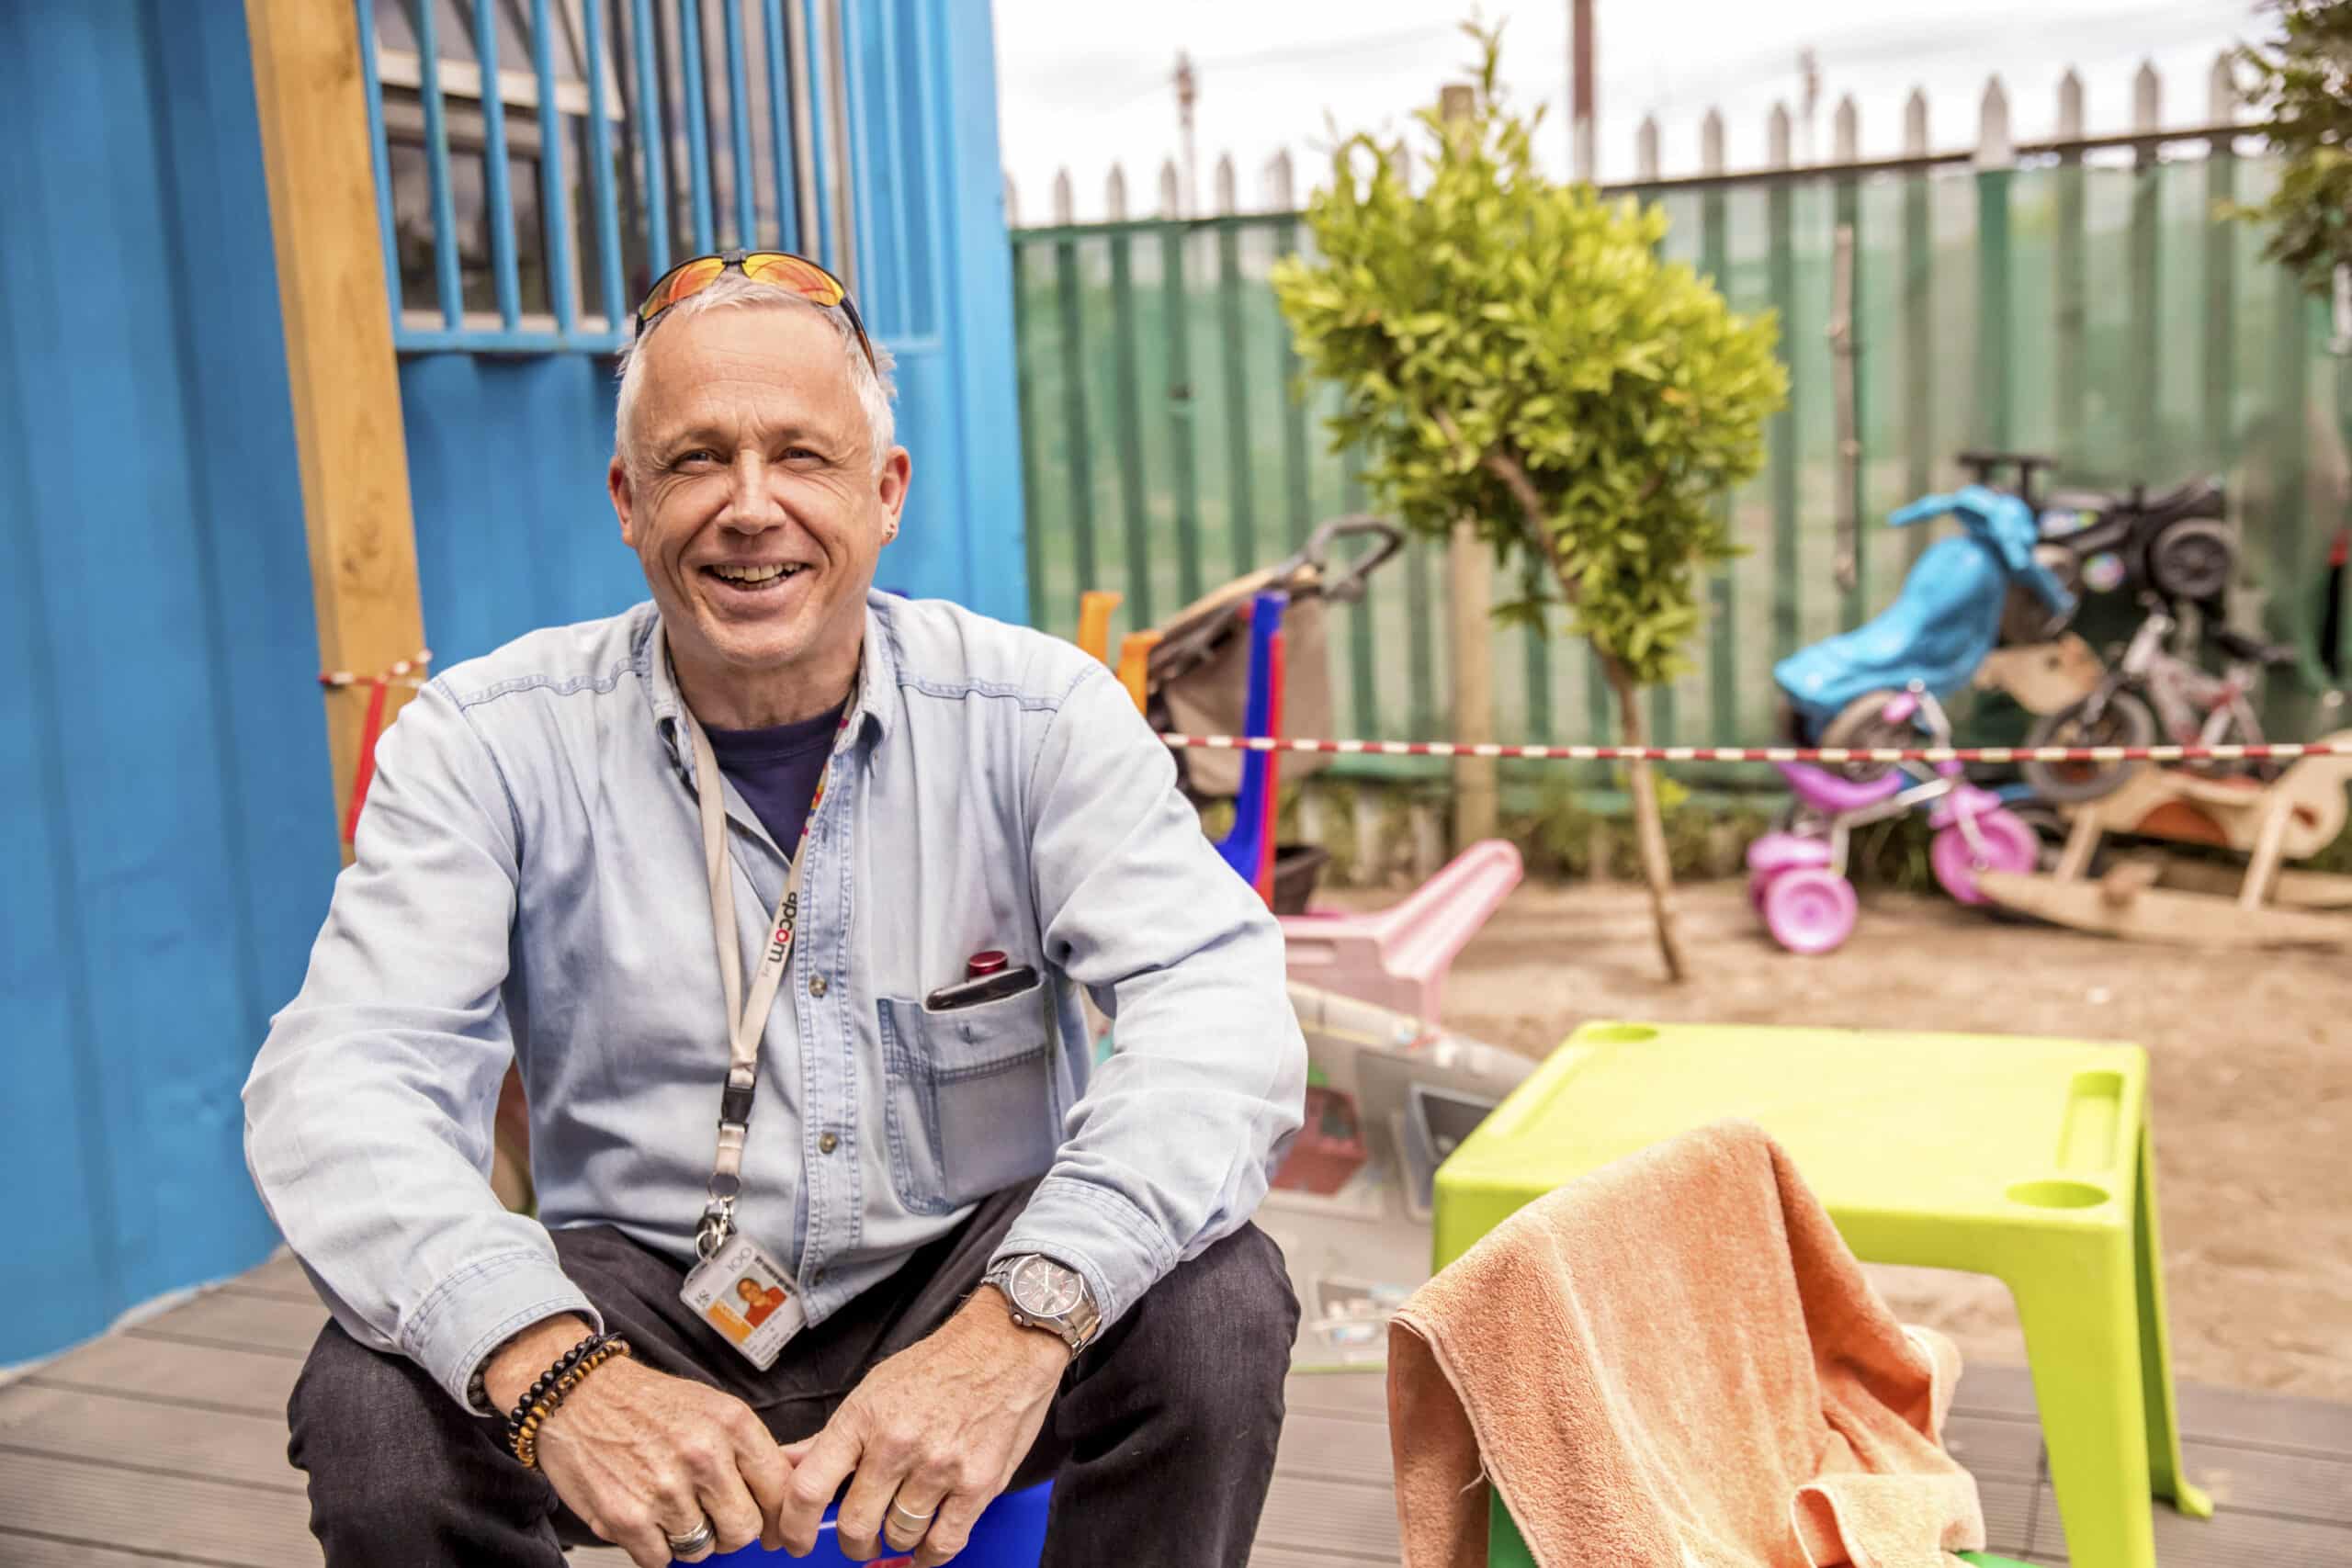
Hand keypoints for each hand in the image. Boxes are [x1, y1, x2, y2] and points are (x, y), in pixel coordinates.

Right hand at [485, 1316, 786, 1566]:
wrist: (576, 1394)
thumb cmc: (644, 1403)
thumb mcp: (710, 1408)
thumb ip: (745, 1451)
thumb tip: (781, 1495)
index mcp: (732, 1424)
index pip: (779, 1489)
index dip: (778, 1517)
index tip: (774, 1528)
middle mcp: (703, 1455)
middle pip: (745, 1529)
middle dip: (732, 1532)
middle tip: (713, 1519)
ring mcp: (665, 1489)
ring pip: (702, 1549)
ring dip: (688, 1539)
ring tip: (669, 1508)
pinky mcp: (627, 1517)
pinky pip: (660, 1560)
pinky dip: (653, 1548)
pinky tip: (644, 1516)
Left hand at [777, 1290, 1065, 1567]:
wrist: (1004, 1345)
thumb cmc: (937, 1366)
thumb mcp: (873, 1390)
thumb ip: (829, 1437)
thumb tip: (786, 1464)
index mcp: (863, 1418)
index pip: (810, 1487)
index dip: (795, 1526)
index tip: (796, 1540)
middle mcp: (898, 1444)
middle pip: (855, 1524)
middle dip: (854, 1542)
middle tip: (860, 1538)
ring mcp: (939, 1466)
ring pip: (898, 1536)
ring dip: (895, 1540)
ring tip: (902, 1522)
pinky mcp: (978, 1484)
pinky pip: (943, 1544)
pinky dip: (929, 1555)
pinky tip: (926, 1543)